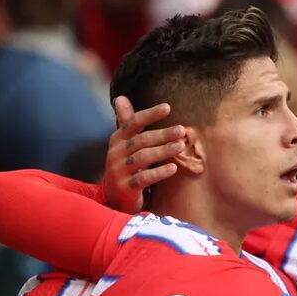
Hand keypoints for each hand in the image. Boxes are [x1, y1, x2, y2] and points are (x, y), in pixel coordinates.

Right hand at [104, 96, 185, 213]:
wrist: (114, 198)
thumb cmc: (125, 166)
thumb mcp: (124, 145)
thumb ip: (127, 123)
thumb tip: (121, 97)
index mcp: (117, 140)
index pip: (133, 123)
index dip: (150, 114)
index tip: (168, 107)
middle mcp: (116, 153)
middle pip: (141, 140)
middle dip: (162, 134)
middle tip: (182, 130)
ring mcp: (119, 171)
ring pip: (143, 158)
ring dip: (163, 151)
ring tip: (181, 146)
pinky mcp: (126, 188)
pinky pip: (144, 178)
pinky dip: (159, 172)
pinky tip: (173, 168)